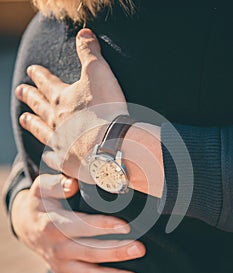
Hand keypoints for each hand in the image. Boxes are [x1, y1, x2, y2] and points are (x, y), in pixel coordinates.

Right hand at [11, 173, 145, 272]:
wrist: (27, 226)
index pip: (81, 226)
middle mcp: (58, 248)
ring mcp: (62, 265)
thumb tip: (73, 183)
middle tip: (140, 249)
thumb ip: (56, 184)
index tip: (126, 226)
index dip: (103, 226)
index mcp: (54, 225)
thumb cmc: (41, 203)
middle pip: (90, 252)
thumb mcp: (42, 188)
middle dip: (116, 252)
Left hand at [16, 28, 163, 196]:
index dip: (39, 75)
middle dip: (30, 97)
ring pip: (41, 131)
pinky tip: (46, 155)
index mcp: (62, 99)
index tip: (31, 71)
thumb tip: (84, 33)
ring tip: (23, 119)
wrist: (109, 144)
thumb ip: (90, 52)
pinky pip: (53, 158)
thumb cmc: (106, 108)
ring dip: (32, 124)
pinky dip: (48, 155)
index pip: (47, 83)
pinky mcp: (67, 162)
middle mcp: (56, 121)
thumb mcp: (99, 72)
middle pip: (40, 106)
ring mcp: (59, 142)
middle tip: (19, 92)